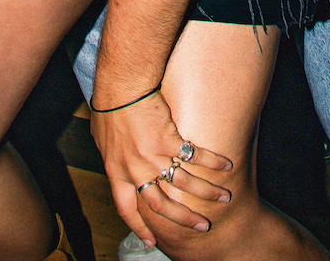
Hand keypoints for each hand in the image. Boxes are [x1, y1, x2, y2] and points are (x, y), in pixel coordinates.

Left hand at [91, 91, 231, 247]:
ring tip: (224, 198)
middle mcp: (136, 171)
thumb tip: (115, 160)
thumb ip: (112, 156)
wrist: (121, 86)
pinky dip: (212, 163)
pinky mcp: (169, 139)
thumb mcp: (102, 138)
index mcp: (117, 172)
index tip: (153, 242)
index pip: (127, 209)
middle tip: (203, 226)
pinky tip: (227, 166)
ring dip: (207, 193)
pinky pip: (194, 156)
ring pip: (184, 184)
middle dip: (185, 219)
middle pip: (162, 206)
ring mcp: (154, 157)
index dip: (140, 227)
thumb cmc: (109, 106)